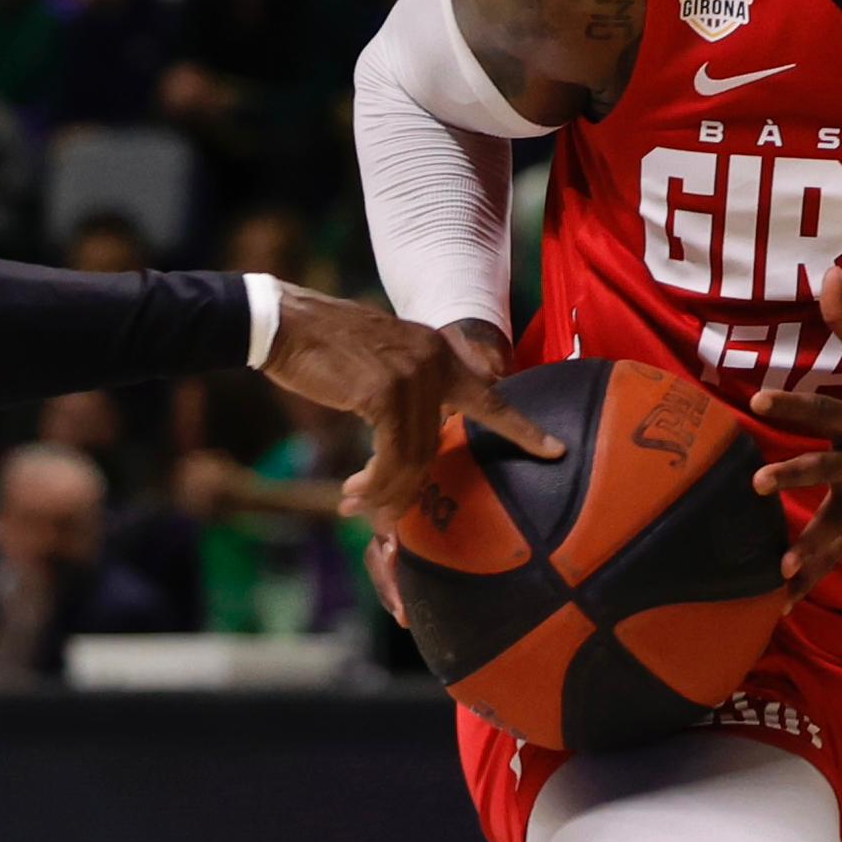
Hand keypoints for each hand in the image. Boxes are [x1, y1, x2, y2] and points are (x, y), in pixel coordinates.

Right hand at [277, 305, 557, 533]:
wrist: (285, 322)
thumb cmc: (322, 348)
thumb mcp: (377, 363)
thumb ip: (404, 393)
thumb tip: (408, 450)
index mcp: (438, 353)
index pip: (490, 396)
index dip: (523, 428)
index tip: (556, 451)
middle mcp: (434, 360)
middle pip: (437, 444)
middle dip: (410, 489)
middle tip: (384, 519)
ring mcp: (413, 374)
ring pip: (414, 455)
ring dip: (386, 492)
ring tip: (359, 508)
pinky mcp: (385, 390)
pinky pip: (390, 453)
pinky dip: (374, 482)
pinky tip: (353, 492)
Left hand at [747, 266, 841, 585]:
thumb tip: (827, 272)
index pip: (823, 409)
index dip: (793, 403)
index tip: (758, 397)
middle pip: (826, 470)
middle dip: (796, 478)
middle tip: (759, 483)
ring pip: (834, 525)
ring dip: (809, 548)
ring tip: (781, 571)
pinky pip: (837, 552)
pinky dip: (812, 578)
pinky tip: (780, 603)